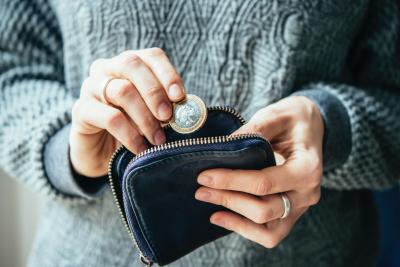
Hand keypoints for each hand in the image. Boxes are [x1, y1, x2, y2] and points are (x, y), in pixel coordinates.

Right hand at [70, 48, 184, 176]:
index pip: (152, 56)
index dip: (168, 74)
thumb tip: (188, 110)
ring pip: (122, 90)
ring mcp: (91, 86)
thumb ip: (167, 107)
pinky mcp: (81, 110)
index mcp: (130, 64)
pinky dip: (130, 135)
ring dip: (145, 117)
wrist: (101, 153)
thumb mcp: (152, 115)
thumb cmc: (133, 128)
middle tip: (167, 117)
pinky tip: (140, 149)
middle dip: (155, 92)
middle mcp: (107, 68)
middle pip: (132, 65)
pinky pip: (109, 117)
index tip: (180, 97)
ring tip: (158, 139)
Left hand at [195, 96, 323, 247]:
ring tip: (209, 206)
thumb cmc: (294, 119)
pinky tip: (221, 216)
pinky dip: (245, 228)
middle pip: (264, 210)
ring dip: (235, 219)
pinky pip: (269, 234)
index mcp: (307, 168)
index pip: (264, 183)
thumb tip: (222, 148)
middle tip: (201, 190)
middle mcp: (307, 193)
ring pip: (267, 231)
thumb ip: (253, 130)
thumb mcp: (276, 115)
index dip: (231, 181)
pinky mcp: (291, 213)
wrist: (311, 126)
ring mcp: (300, 207)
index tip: (204, 176)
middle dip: (228, 200)